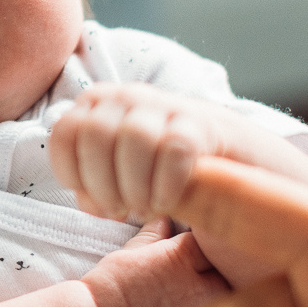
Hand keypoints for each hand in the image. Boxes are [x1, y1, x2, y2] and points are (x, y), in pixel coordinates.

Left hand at [47, 83, 307, 222]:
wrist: (242, 173)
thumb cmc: (169, 181)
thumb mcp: (123, 183)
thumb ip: (95, 190)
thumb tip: (89, 199)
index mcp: (102, 106)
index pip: (65, 133)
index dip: (73, 174)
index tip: (96, 200)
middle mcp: (131, 96)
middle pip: (93, 133)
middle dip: (102, 183)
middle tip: (123, 210)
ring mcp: (170, 105)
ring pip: (132, 137)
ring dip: (134, 186)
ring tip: (146, 208)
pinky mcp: (206, 124)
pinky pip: (175, 149)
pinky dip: (166, 184)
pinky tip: (170, 202)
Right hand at [80, 216, 227, 306]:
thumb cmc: (106, 291)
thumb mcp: (129, 253)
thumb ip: (153, 236)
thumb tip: (165, 220)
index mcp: (184, 256)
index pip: (214, 241)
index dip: (208, 245)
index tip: (202, 249)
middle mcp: (201, 285)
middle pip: (232, 271)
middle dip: (225, 270)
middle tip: (212, 274)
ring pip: (231, 303)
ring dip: (225, 300)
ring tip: (203, 301)